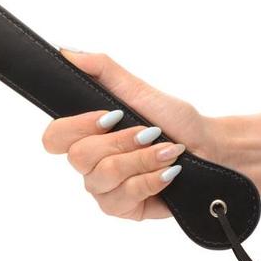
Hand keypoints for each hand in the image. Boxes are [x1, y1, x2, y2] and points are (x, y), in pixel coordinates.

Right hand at [42, 50, 217, 219]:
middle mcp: (88, 164)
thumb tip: (67, 52)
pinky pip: (123, 198)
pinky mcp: (122, 209)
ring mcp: (103, 189)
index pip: (53, 138)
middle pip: (79, 157)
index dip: (76, 127)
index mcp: (86, 134)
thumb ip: (102, 69)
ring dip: (142, 160)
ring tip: (166, 152)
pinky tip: (168, 173)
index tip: (111, 116)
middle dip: (122, 142)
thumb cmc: (173, 120)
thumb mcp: (138, 89)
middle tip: (149, 133)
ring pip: (102, 177)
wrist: (208, 148)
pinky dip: (151, 180)